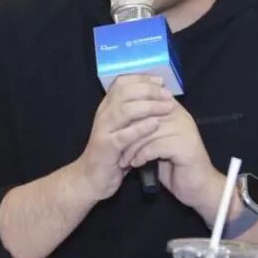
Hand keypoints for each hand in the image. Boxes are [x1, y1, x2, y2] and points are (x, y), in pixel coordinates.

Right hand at [74, 76, 173, 201]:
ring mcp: (104, 130)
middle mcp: (104, 114)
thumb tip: (158, 96)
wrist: (90, 178)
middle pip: (125, 93)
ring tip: (167, 107)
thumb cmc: (112, 152)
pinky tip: (155, 124)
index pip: (122, 83)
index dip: (141, 78)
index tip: (160, 80)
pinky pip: (124, 135)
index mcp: (107, 107)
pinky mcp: (106, 147)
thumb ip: (134, 113)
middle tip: (167, 94)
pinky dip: (140, 128)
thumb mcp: (122, 128)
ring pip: (125, 111)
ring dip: (149, 106)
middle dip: (149, 90)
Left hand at [118, 100, 222, 214]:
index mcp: (173, 110)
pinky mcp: (185, 147)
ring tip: (124, 159)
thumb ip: (145, 127)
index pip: (146, 100)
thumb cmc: (174, 165)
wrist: (197, 187)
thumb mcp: (157, 142)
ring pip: (148, 131)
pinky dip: (142, 156)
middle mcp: (180, 116)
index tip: (113, 129)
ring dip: (132, 148)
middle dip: (127, 132)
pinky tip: (136, 164)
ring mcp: (184, 130)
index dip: (128, 113)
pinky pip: (155, 147)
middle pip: (145, 115)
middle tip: (115, 146)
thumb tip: (120, 118)